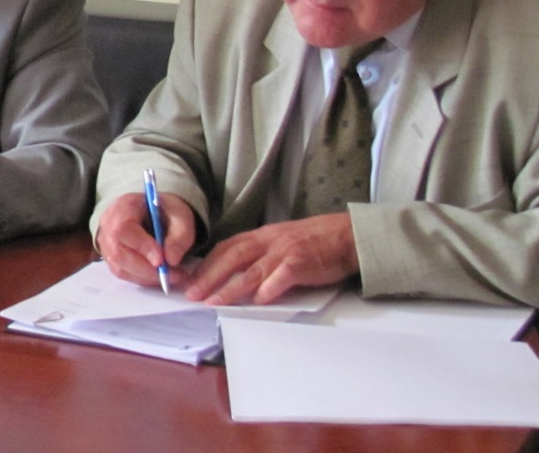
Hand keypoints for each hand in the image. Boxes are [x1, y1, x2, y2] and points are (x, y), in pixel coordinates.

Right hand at [96, 191, 196, 289]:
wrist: (153, 213)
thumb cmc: (165, 212)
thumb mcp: (180, 216)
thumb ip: (180, 235)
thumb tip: (171, 260)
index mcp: (123, 207)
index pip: (123, 229)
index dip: (140, 246)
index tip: (161, 260)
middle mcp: (108, 225)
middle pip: (118, 253)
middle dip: (147, 269)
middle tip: (172, 274)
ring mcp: (106, 243)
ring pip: (120, 268)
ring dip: (147, 277)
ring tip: (171, 276)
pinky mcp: (111, 259)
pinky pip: (123, 274)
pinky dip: (143, 279)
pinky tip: (159, 275)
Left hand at [185, 213, 358, 304]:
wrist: (346, 236)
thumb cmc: (314, 241)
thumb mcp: (280, 241)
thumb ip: (260, 255)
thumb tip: (235, 276)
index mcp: (262, 236)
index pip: (227, 247)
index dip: (207, 263)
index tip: (191, 278)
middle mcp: (269, 241)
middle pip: (232, 258)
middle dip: (209, 277)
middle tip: (192, 293)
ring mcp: (285, 252)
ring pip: (251, 271)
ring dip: (230, 288)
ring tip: (213, 302)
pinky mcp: (302, 264)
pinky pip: (281, 277)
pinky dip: (268, 290)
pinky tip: (257, 302)